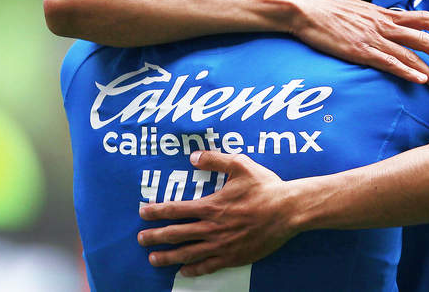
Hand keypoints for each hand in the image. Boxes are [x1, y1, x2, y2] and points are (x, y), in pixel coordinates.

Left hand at [138, 151, 297, 276]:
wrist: (288, 211)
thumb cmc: (265, 187)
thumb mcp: (241, 165)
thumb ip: (215, 160)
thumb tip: (194, 156)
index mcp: (212, 206)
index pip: (176, 210)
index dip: (156, 211)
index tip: (143, 213)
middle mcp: (212, 228)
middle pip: (175, 234)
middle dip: (155, 237)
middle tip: (140, 239)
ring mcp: (221, 245)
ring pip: (187, 254)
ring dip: (167, 256)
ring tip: (153, 259)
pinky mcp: (233, 257)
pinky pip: (207, 266)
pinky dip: (192, 270)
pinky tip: (183, 271)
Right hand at [285, 0, 428, 92]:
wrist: (306, 9)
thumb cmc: (331, 12)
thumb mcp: (361, 11)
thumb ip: (379, 20)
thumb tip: (392, 26)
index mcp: (386, 14)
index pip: (424, 17)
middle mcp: (384, 24)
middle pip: (425, 38)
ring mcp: (373, 38)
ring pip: (411, 54)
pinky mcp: (359, 50)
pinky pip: (387, 61)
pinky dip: (405, 71)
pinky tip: (419, 81)